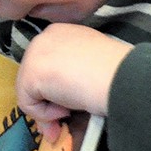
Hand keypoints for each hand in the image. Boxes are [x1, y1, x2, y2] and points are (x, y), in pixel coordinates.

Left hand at [15, 24, 131, 139]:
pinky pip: (28, 104)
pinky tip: (67, 109)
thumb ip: (70, 77)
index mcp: (60, 33)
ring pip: (28, 92)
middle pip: (33, 78)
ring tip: (71, 111)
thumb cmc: (116, 72)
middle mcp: (43, 38)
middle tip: (66, 117)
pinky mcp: (30, 74)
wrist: (122, 78)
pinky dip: (45, 114)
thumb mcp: (89, 68)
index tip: (69, 103)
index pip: (46, 65)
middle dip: (47, 102)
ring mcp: (34, 55)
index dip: (54, 88)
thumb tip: (60, 104)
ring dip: (48, 109)